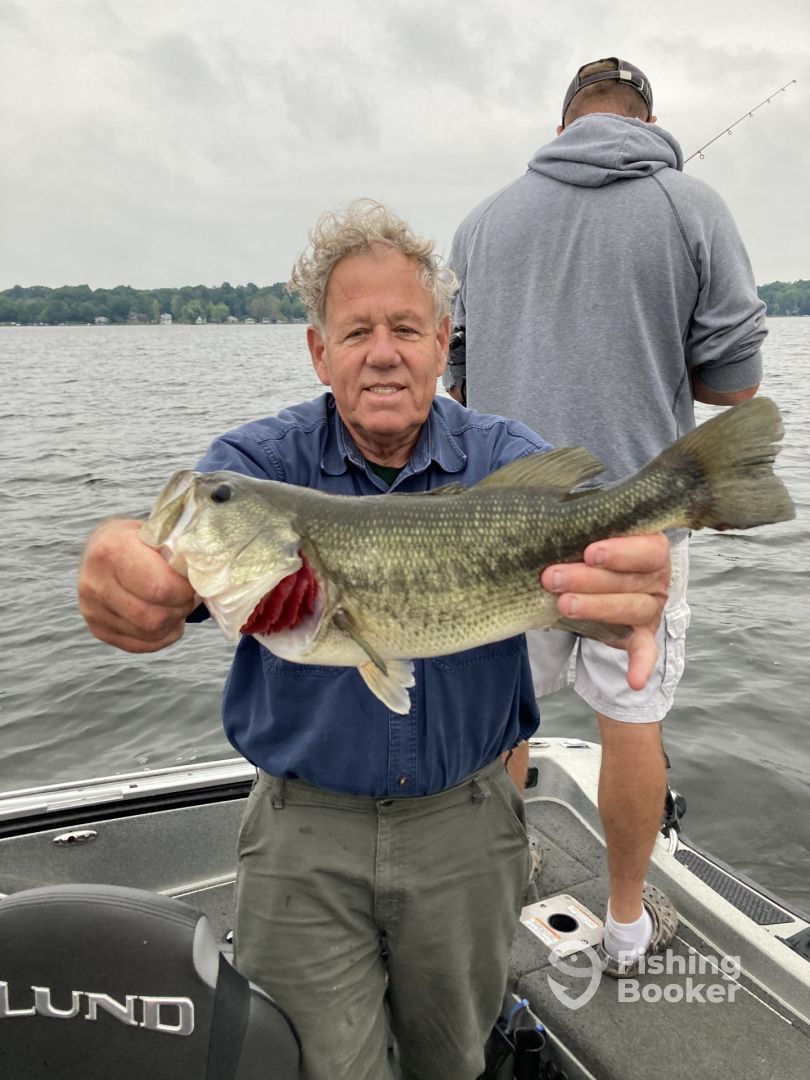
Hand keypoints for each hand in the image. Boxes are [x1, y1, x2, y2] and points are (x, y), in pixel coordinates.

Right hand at [78, 518, 196, 651]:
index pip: (159, 588)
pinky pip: (138, 645)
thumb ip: (180, 551)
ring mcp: (92, 608)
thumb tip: (208, 574)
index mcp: (112, 550)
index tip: (193, 583)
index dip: (184, 591)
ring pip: (147, 633)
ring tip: (178, 606)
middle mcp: (95, 581)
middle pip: (152, 617)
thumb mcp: (158, 532)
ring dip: (172, 623)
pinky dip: (161, 637)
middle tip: (189, 597)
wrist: (104, 545)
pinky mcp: (97, 628)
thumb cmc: (140, 539)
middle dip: (180, 609)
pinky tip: (168, 621)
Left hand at [540, 533, 670, 689]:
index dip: (621, 552)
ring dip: (596, 607)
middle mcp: (656, 577)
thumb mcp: (587, 531)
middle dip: (589, 580)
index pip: (647, 548)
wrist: (594, 575)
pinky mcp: (642, 634)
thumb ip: (578, 524)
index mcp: (650, 546)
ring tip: (562, 605)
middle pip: (630, 580)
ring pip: (630, 608)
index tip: (590, 553)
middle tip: (552, 578)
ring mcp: (650, 607)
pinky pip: (645, 650)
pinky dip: (641, 665)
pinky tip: (634, 681)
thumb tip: (541, 511)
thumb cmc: (587, 545)